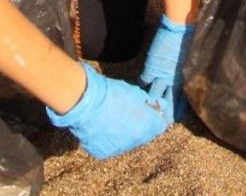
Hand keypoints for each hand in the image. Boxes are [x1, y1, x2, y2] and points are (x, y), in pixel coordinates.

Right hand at [46, 63, 168, 158]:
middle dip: (142, 126)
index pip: (161, 126)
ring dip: (125, 134)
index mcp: (146, 126)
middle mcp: (135, 141)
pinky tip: (102, 126)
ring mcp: (118, 149)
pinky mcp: (102, 153)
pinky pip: (110, 146)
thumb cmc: (110, 92)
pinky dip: (108, 139)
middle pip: (144, 135)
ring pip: (127, 142)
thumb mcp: (134, 93)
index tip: (152, 110)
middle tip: (131, 114)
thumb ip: (147, 102)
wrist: (84, 101)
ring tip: (114, 119)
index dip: (157, 117)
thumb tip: (158, 104)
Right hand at [139, 15, 194, 121]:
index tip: (173, 120)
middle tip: (159, 121)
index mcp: (185, 80)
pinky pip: (144, 80)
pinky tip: (141, 87)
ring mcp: (161, 75)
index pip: (180, 101)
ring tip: (147, 108)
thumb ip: (186, 73)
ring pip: (153, 94)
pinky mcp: (151, 67)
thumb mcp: (191, 62)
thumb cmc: (191, 41)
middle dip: (163, 112)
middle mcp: (173, 81)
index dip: (176, 111)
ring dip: (150, 101)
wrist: (180, 28)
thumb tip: (184, 81)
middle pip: (166, 102)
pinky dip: (143, 84)